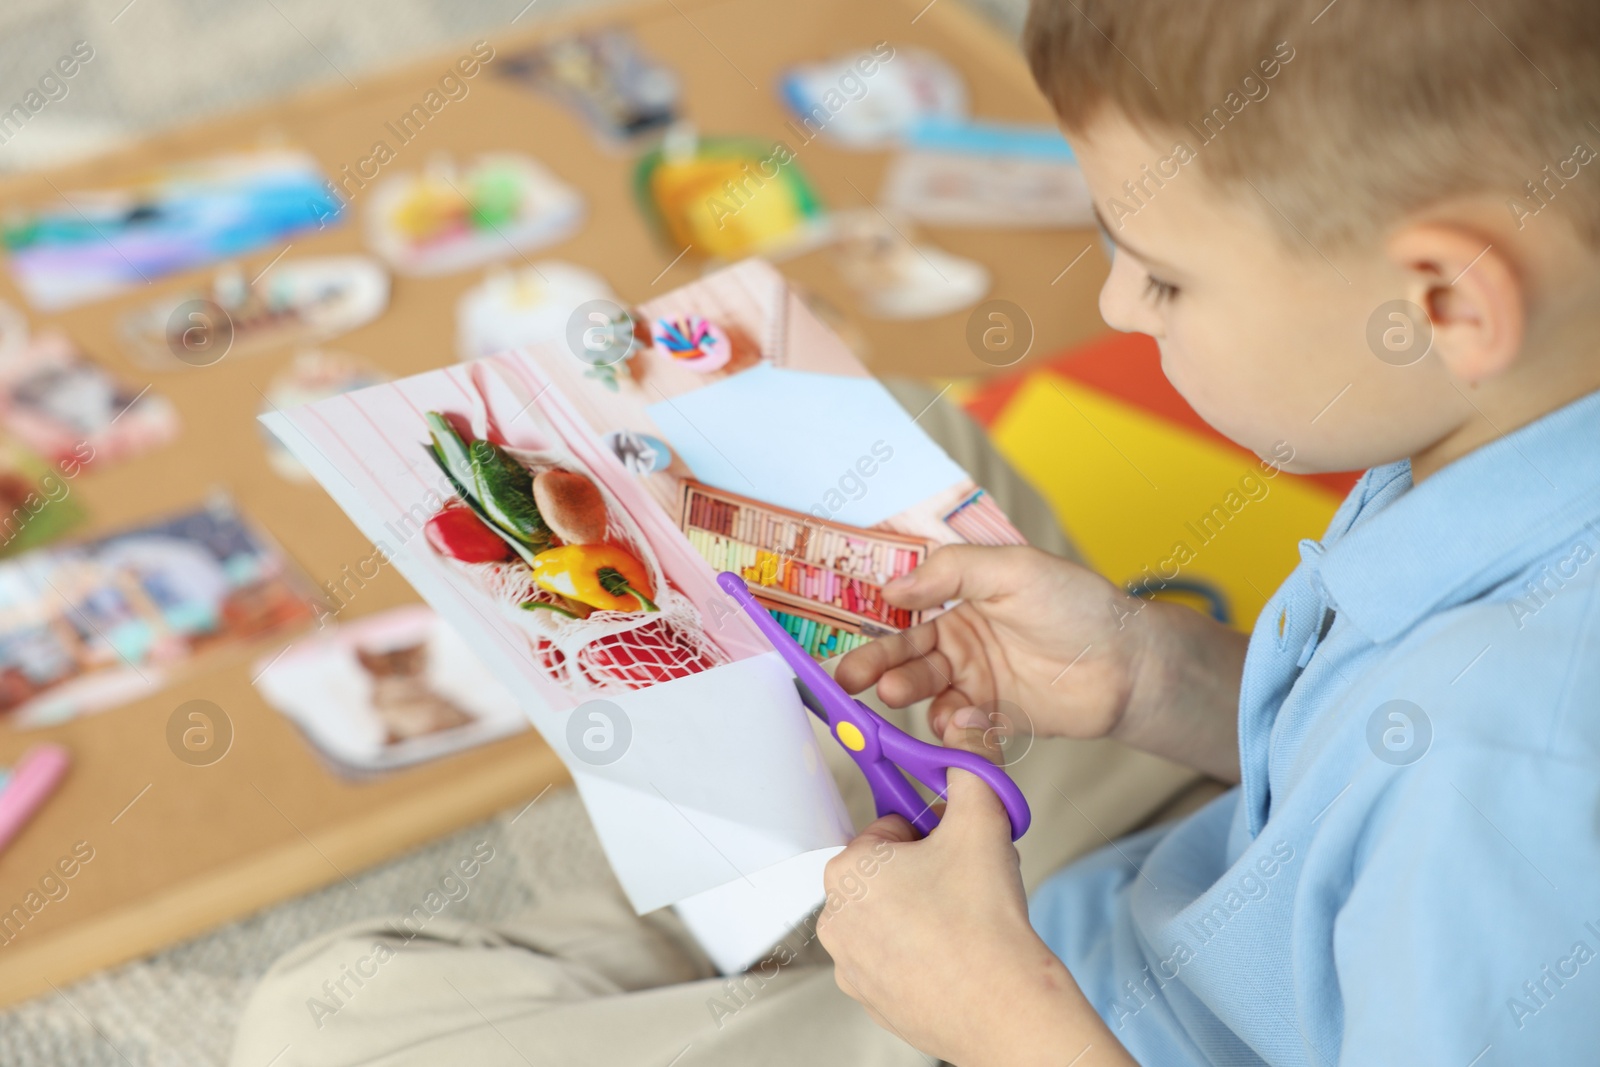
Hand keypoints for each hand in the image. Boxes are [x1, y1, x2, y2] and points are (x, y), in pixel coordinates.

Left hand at [818, 711, 1132, 1066]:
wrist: (1004, 1006)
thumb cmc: (984, 921)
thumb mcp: (980, 821)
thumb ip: (971, 764)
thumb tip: (967, 728)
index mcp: (848, 870)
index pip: (891, 829)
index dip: (932, 832)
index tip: (956, 846)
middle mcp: (835, 919)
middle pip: (888, 873)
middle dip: (926, 870)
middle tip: (965, 884)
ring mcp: (850, 965)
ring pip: (891, 916)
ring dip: (924, 910)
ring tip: (964, 922)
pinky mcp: (870, 999)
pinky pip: (895, 958)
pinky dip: (922, 953)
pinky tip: (956, 955)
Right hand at [836, 545, 1149, 742]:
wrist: (1128, 664)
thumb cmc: (1077, 605)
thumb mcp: (1013, 570)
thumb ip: (953, 572)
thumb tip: (893, 587)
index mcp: (960, 597)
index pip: (906, 608)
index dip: (875, 622)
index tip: (847, 635)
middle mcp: (960, 639)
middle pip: (904, 652)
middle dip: (875, 664)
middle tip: (850, 679)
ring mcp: (975, 679)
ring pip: (925, 689)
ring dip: (907, 692)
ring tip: (898, 694)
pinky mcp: (992, 716)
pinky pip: (956, 725)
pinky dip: (948, 726)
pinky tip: (953, 722)